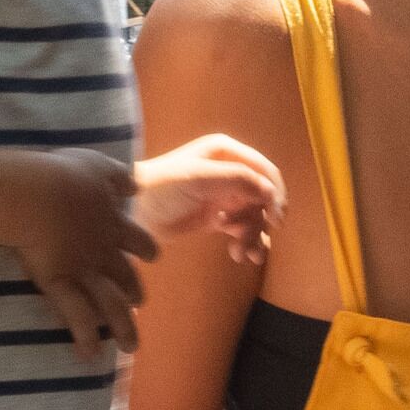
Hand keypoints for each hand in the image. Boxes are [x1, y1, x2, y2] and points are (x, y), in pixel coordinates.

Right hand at [4, 149, 156, 358]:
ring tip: (131, 346)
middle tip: (140, 302)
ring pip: (111, 306)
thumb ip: (118, 177)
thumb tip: (134, 184)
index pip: (138, 240)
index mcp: (113, 223)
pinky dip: (85, 338)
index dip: (146, 249)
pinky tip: (90, 356)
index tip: (153, 256)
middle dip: (135, 292)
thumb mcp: (98, 166)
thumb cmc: (63, 175)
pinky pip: (76, 317)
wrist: (37, 195)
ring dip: (123, 327)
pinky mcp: (60, 285)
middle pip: (127, 277)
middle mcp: (104, 252)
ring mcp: (84, 272)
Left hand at [134, 133, 283, 267]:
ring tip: (244, 255)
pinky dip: (246, 242)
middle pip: (262, 198)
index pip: (265, 171)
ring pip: (254, 216)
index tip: (276, 218)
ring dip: (253, 236)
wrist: (133, 212)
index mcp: (227, 154)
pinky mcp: (217, 217)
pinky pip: (242, 229)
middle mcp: (229, 171)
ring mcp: (224, 195)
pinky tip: (240, 256)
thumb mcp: (201, 178)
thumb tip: (271, 193)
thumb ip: (238, 180)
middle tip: (250, 242)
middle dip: (260, 221)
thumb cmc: (164, 187)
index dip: (275, 194)